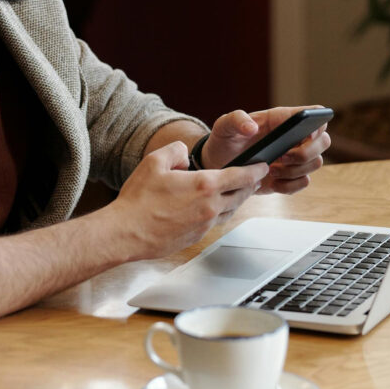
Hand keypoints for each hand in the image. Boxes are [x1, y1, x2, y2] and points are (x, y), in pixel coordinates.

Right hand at [110, 141, 268, 260]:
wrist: (127, 233)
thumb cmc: (138, 200)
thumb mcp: (154, 162)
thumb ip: (175, 151)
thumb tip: (184, 153)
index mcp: (204, 185)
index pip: (240, 176)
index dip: (255, 171)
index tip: (263, 167)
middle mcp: (210, 207)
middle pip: (241, 195)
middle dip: (250, 186)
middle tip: (254, 179)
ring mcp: (204, 225)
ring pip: (230, 211)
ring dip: (237, 201)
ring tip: (237, 193)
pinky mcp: (196, 237)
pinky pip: (216, 223)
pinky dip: (221, 213)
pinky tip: (214, 209)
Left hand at [201, 107, 330, 194]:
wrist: (219, 165)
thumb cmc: (225, 140)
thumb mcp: (224, 125)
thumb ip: (236, 120)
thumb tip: (251, 127)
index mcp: (281, 119)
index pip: (312, 113)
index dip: (318, 122)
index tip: (307, 134)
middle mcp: (293, 138)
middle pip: (323, 141)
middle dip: (307, 152)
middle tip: (283, 157)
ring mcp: (293, 158)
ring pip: (316, 163)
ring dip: (296, 170)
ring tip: (272, 170)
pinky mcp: (288, 177)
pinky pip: (303, 182)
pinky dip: (290, 185)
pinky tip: (272, 182)